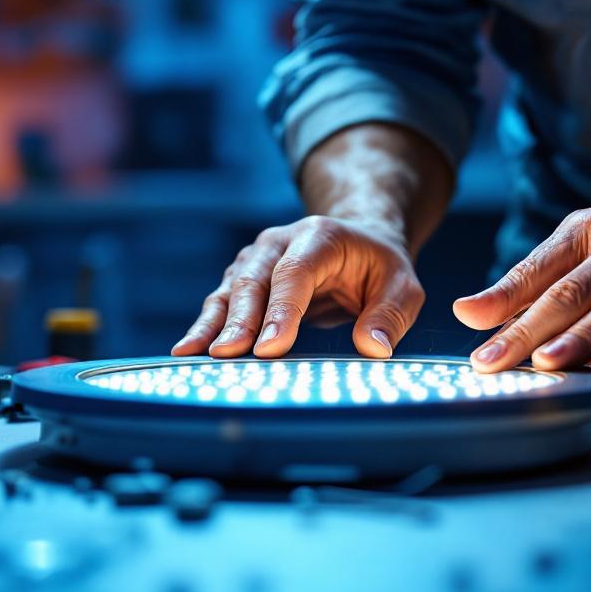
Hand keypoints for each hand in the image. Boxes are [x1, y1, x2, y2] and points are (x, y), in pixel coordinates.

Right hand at [172, 215, 425, 358]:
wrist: (358, 242)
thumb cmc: (380, 268)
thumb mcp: (403, 286)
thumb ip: (390, 315)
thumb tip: (372, 349)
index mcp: (320, 236)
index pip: (295, 272)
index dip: (281, 309)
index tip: (271, 347)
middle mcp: (280, 242)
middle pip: (254, 280)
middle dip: (240, 319)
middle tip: (229, 354)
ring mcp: (257, 259)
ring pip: (230, 290)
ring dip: (214, 324)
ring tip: (195, 355)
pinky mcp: (244, 279)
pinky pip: (221, 303)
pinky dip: (205, 326)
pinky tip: (188, 350)